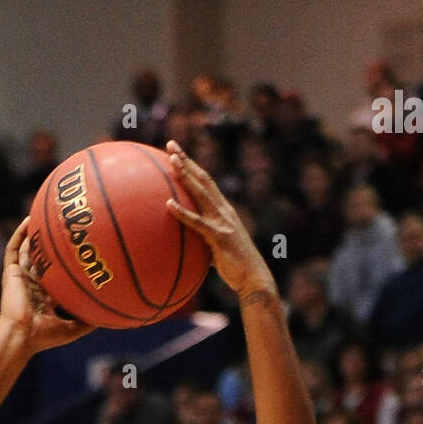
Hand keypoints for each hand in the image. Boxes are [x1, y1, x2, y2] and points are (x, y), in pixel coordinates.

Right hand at [0, 217, 93, 352]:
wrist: (21, 335)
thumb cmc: (44, 337)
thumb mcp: (73, 329)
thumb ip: (89, 321)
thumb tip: (111, 316)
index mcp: (45, 297)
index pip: (57, 276)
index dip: (67, 264)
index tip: (82, 252)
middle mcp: (33, 285)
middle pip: (44, 258)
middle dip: (52, 244)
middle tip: (67, 227)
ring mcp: (21, 277)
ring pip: (28, 250)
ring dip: (35, 234)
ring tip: (45, 214)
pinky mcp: (10, 273)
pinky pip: (13, 248)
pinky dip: (19, 234)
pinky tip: (29, 219)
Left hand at [165, 140, 273, 300]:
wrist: (254, 279)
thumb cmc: (237, 269)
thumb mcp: (219, 250)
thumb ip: (205, 242)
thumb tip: (189, 246)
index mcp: (224, 211)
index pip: (207, 183)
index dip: (193, 166)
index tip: (178, 153)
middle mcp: (224, 211)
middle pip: (203, 179)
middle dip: (187, 160)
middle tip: (171, 144)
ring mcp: (222, 222)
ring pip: (201, 193)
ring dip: (186, 175)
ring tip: (171, 160)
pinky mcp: (218, 237)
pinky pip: (197, 223)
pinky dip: (183, 213)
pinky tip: (168, 204)